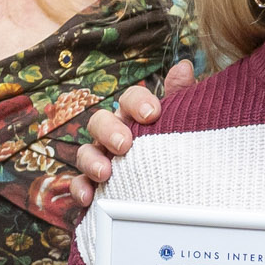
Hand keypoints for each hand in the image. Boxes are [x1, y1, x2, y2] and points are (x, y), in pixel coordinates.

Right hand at [58, 62, 190, 209]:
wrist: (175, 189)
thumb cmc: (174, 149)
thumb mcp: (182, 123)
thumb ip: (180, 97)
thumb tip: (184, 66)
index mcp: (135, 116)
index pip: (130, 98)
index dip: (138, 102)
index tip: (153, 114)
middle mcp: (113, 133)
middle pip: (100, 121)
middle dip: (109, 130)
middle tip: (124, 144)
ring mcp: (101, 158)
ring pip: (85, 152)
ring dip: (92, 161)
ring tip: (105, 173)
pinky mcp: (94, 185)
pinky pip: (79, 184)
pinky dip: (80, 189)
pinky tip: (89, 197)